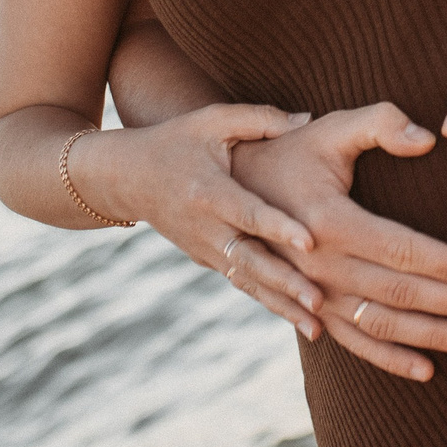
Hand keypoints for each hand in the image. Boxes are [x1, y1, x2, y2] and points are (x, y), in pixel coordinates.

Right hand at [97, 105, 329, 333]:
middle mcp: (206, 228)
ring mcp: (205, 249)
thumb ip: (260, 119)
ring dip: (281, 305)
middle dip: (285, 283)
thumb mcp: (212, 119)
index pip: (249, 213)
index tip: (311, 242)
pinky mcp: (207, 260)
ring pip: (248, 282)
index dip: (280, 227)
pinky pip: (242, 284)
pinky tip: (298, 321)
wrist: (128, 177)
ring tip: (316, 328)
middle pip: (250, 260)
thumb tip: (308, 119)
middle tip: (318, 301)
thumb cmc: (176, 140)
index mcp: (209, 191)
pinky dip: (268, 303)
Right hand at [234, 104, 446, 381]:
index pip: (404, 249)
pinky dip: (389, 359)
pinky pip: (352, 341)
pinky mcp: (308, 309)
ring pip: (381, 324)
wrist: (227, 190)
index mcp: (329, 221)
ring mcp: (311, 294)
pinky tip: (427, 370)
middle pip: (400, 292)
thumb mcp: (331, 127)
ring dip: (431, 336)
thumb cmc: (292, 151)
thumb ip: (380, 123)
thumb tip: (428, 138)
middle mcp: (318, 266)